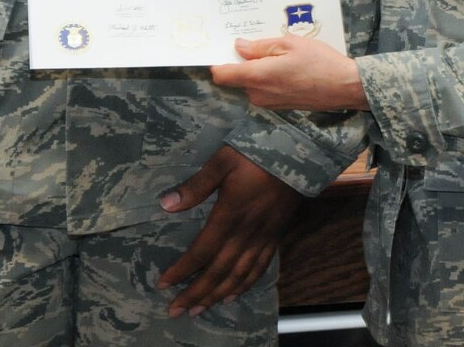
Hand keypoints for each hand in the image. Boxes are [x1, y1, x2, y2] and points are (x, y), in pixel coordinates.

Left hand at [156, 145, 302, 316]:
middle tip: (176, 311)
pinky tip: (233, 295)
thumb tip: (166, 204)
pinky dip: (245, 285)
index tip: (164, 284)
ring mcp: (263, 238)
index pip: (201, 252)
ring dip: (217, 295)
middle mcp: (246, 234)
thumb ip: (196, 185)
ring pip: (238, 275)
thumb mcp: (223, 161)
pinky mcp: (275, 236)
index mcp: (229, 216)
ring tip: (199, 310)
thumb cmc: (257, 153)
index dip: (182, 270)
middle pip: (218, 271)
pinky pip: (260, 268)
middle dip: (196, 293)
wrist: (299, 153)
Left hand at [211, 36, 368, 112]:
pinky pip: (265, 89)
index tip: (220, 48)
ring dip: (258, 69)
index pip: (222, 75)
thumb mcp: (289, 44)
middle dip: (243, 61)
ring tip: (279, 53)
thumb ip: (260, 46)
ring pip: (252, 83)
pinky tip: (287, 66)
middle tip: (258, 42)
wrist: (345, 87)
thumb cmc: (319, 61)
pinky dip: (269, 78)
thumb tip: (239, 46)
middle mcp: (259, 94)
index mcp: (258, 76)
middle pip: (237, 78)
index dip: (217, 61)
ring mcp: (269, 103)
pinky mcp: (280, 106)